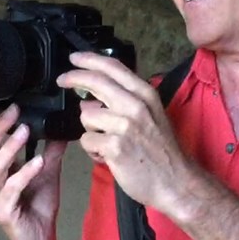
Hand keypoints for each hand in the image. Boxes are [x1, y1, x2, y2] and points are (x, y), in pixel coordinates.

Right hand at [0, 101, 66, 239]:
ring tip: (25, 131)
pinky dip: (25, 173)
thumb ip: (52, 148)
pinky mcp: (3, 210)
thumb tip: (62, 124)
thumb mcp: (48, 169)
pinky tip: (39, 162)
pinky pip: (11, 188)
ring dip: (9, 146)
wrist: (41, 238)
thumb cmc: (38, 204)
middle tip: (16, 110)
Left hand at [57, 52, 192, 214]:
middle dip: (74, 77)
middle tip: (63, 80)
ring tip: (106, 143)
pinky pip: (86, 140)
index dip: (90, 59)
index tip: (75, 57)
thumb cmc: (162, 151)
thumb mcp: (151, 116)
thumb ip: (125, 102)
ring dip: (90, 130)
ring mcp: (125, 125)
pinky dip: (92, 150)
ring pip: (86, 116)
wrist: (176, 181)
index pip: (113, 67)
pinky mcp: (115, 146)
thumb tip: (92, 99)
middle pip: (96, 81)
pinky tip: (107, 156)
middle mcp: (135, 105)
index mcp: (145, 94)